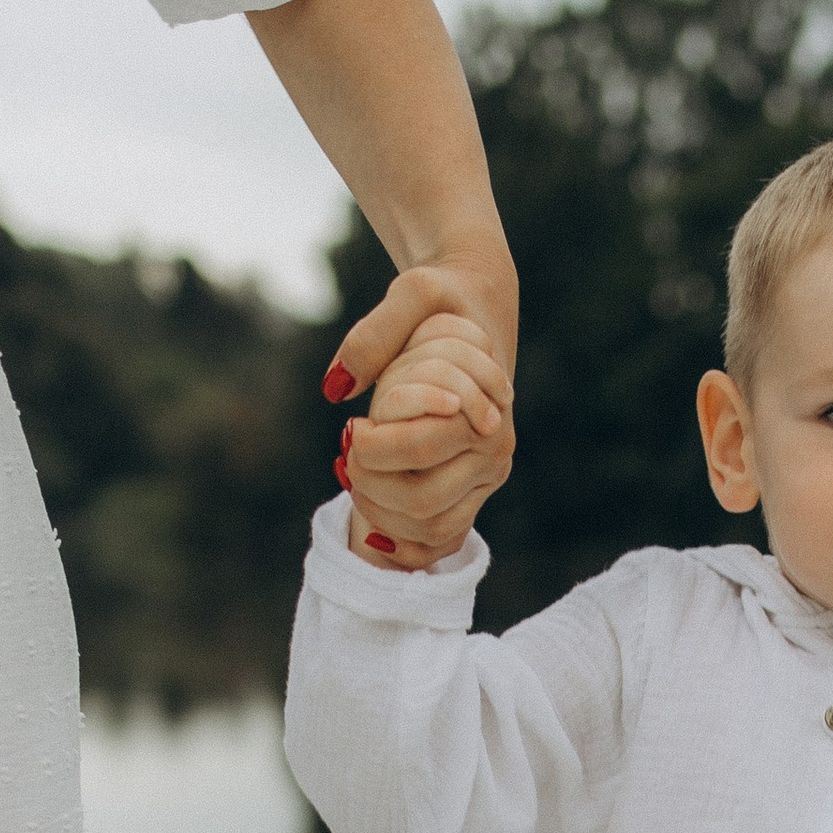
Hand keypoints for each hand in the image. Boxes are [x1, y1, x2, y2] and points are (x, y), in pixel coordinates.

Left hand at [325, 276, 515, 570]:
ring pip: (430, 528)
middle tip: (346, 453)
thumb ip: (373, 336)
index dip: (374, 447)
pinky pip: (439, 536)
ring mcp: (487, 477)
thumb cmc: (441, 299)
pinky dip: (401, 538)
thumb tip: (337, 389)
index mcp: (487, 410)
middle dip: (372, 485)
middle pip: (423, 501)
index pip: (421, 448)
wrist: (475, 307)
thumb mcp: (410, 294)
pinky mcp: (474, 490)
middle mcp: (495, 453)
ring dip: (381, 514)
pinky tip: (368, 521)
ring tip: (354, 475)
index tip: (348, 427)